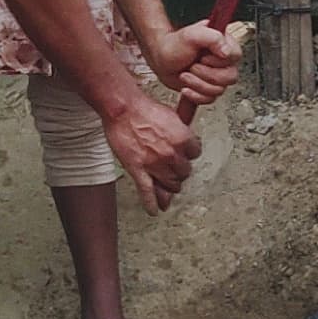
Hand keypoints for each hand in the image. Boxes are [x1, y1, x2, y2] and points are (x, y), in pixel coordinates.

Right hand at [102, 94, 201, 209]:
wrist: (122, 108)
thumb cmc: (145, 109)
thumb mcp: (173, 116)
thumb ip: (183, 131)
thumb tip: (190, 141)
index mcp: (184, 139)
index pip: (195, 155)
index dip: (188, 153)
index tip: (184, 153)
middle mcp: (172, 154)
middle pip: (184, 172)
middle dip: (179, 169)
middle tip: (173, 166)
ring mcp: (155, 164)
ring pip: (171, 185)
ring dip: (169, 184)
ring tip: (166, 182)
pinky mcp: (138, 170)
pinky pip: (147, 192)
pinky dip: (151, 203)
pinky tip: (154, 210)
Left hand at [145, 22, 245, 107]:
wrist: (160, 57)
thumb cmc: (173, 44)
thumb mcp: (192, 35)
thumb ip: (212, 38)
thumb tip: (227, 52)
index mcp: (223, 44)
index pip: (235, 57)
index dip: (218, 62)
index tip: (203, 57)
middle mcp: (222, 60)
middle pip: (230, 77)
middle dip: (207, 75)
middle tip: (192, 67)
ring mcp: (216, 75)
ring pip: (219, 90)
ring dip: (198, 85)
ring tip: (185, 75)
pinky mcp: (207, 87)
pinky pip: (210, 99)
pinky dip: (196, 96)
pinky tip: (186, 88)